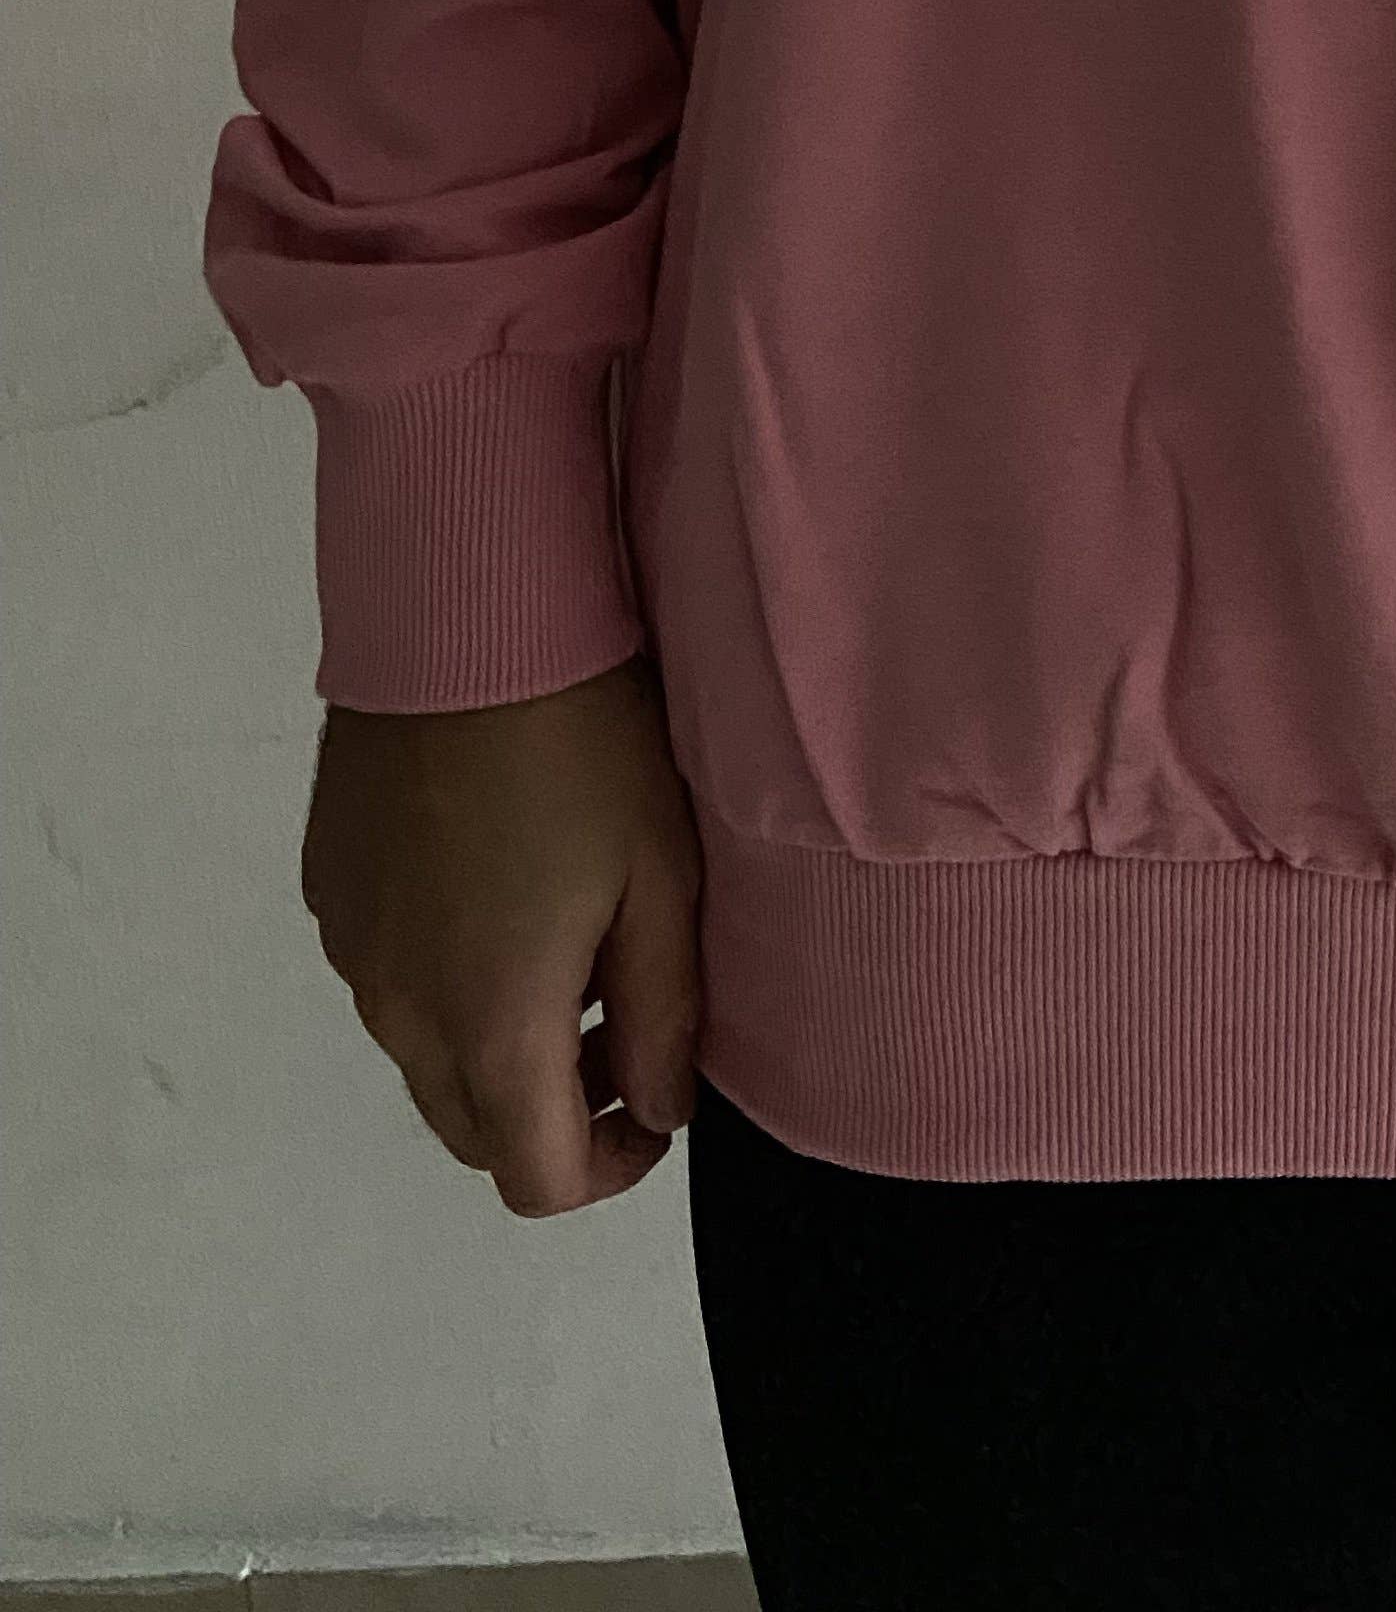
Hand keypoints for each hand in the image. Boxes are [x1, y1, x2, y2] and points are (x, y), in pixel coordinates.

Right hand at [299, 645, 703, 1216]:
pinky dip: (445, 979)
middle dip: (552, 1112)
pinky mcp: (328, 891)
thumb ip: (664, 1017)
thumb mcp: (661, 878)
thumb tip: (659, 1112)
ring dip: (497, 1045)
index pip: (534, 1177)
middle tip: (623, 1031)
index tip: (657, 1109)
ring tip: (571, 946)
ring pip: (424, 1057)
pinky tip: (499, 887)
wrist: (460, 621)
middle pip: (472, 1130)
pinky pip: (387, 979)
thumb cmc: (583, 745)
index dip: (608, 1170)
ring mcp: (352, 951)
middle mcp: (400, 1010)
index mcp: (492, 1022)